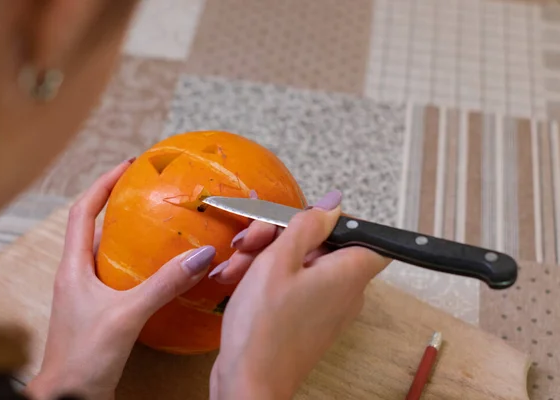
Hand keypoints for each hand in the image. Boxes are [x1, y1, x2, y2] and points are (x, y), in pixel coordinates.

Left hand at [25, 160, 215, 399]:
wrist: (69, 399)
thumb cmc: (83, 357)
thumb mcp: (126, 315)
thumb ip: (164, 284)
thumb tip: (201, 256)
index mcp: (73, 267)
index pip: (82, 211)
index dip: (102, 185)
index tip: (127, 167)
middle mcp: (77, 276)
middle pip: (93, 227)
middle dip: (117, 205)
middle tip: (148, 191)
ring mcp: (88, 294)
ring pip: (108, 253)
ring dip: (129, 236)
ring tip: (159, 224)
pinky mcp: (101, 312)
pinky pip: (120, 277)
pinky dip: (138, 266)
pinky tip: (160, 271)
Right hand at [209, 191, 390, 399]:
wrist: (248, 384)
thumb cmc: (263, 325)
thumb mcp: (279, 261)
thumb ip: (307, 226)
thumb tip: (334, 203)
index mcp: (349, 272)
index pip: (362, 232)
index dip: (331, 222)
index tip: (297, 222)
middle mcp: (346, 290)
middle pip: (322, 244)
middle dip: (280, 237)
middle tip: (249, 243)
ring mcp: (327, 307)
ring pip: (301, 263)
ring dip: (265, 257)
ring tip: (234, 267)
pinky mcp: (307, 319)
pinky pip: (294, 285)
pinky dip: (267, 278)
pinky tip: (236, 279)